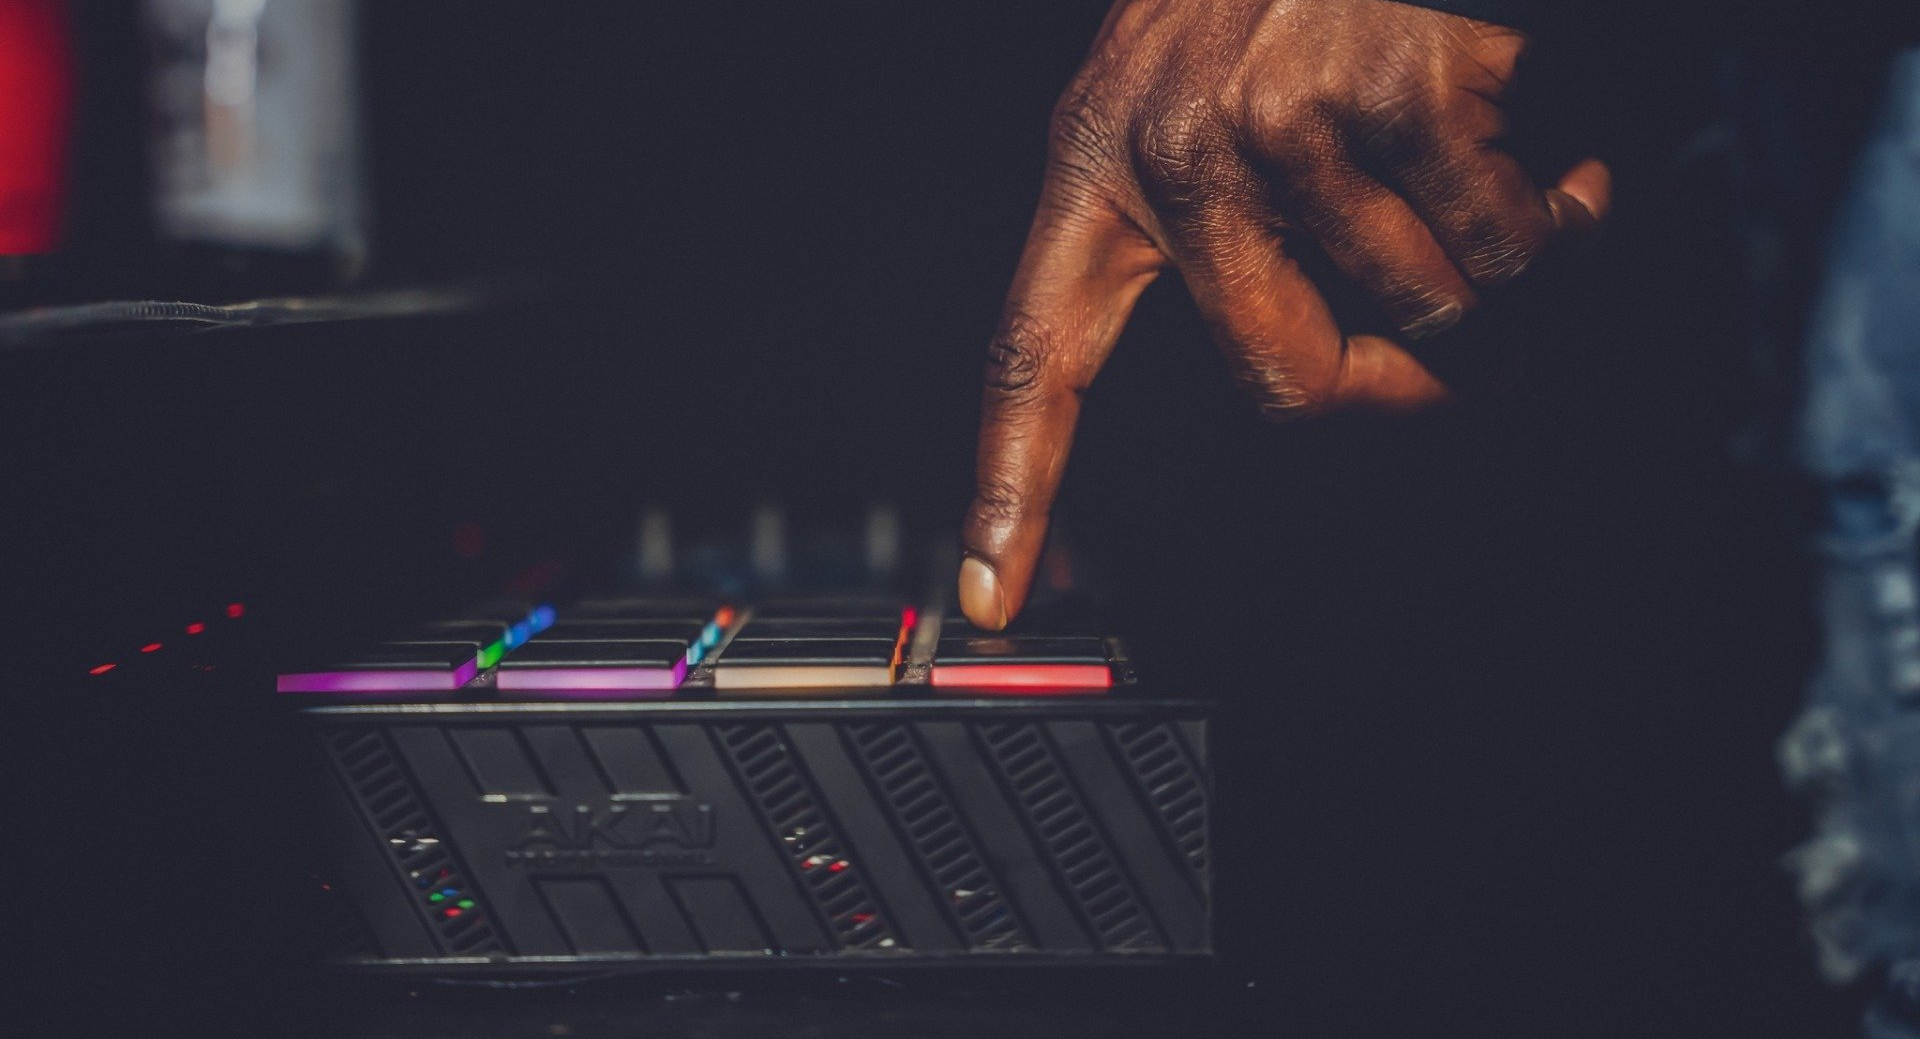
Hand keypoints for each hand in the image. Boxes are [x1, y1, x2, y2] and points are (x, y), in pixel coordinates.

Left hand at [957, 0, 1609, 629]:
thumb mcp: (1189, 97)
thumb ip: (1219, 242)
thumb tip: (1353, 382)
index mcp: (1097, 165)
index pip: (1034, 350)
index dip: (1011, 482)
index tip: (986, 596)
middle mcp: (1170, 150)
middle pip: (1287, 384)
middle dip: (1404, 386)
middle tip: (1457, 354)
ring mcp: (1276, 120)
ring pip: (1422, 313)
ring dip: (1498, 277)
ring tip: (1500, 186)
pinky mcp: (1390, 86)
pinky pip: (1505, 245)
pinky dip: (1563, 218)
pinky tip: (1555, 155)